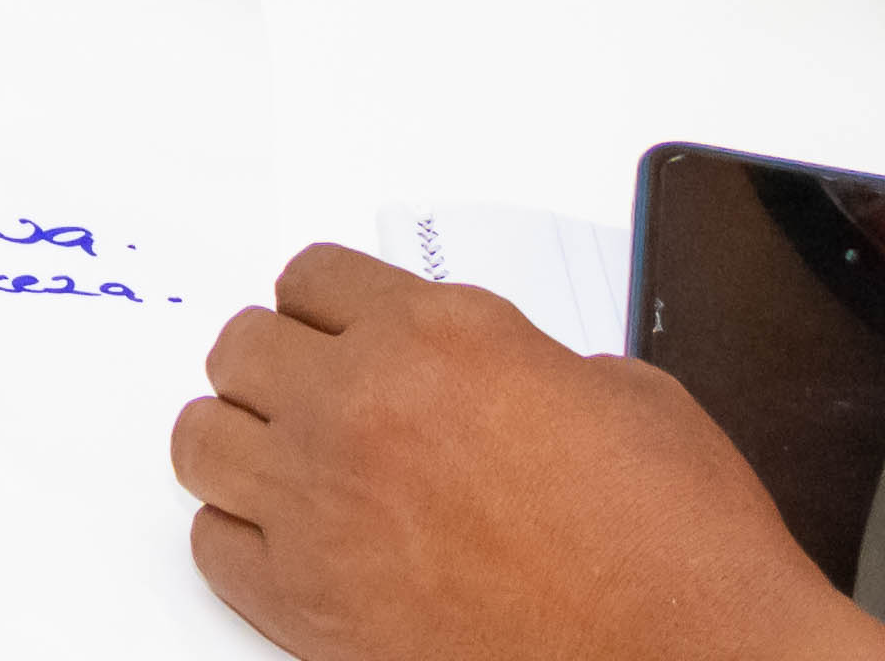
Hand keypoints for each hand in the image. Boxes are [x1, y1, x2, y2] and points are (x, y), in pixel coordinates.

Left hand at [174, 241, 874, 660]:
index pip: (314, 278)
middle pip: (244, 347)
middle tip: (314, 395)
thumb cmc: (680, 550)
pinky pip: (214, 545)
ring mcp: (325, 510)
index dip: (331, 306)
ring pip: (204, 439)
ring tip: (288, 463)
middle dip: (280, 365)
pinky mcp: (310, 607)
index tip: (336, 328)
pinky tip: (288, 541)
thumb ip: (525, 362)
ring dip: (244, 443)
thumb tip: (496, 375)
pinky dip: (242, 538)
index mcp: (442, 337)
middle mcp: (363, 408)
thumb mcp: (625, 395)